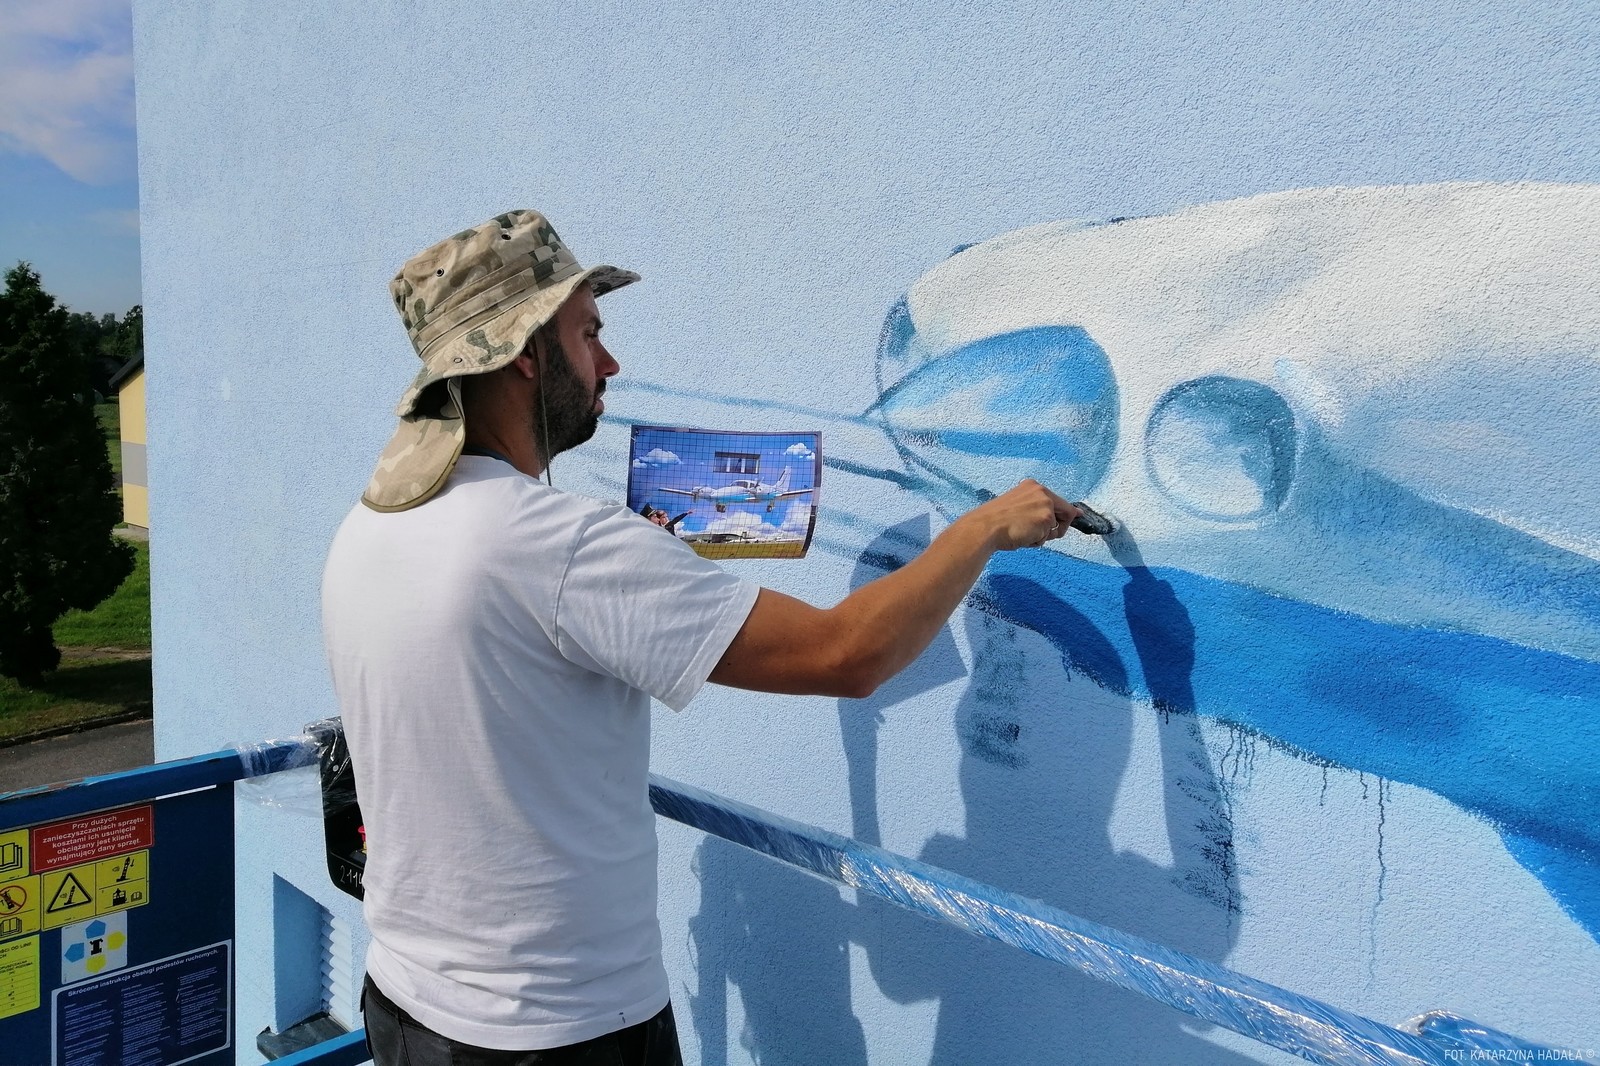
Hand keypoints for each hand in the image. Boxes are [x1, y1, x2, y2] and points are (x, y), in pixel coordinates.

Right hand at [966, 480, 1081, 551]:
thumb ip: (1034, 509)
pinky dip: (1037, 541)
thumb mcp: (1015, 507)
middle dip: (1056, 527)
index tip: (1078, 514)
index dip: (1068, 511)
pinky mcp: (1046, 518)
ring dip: (1041, 536)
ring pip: (1055, 528)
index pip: (1056, 500)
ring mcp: (1045, 504)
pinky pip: (1048, 537)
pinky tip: (1022, 536)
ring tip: (1022, 533)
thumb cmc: (995, 522)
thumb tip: (1052, 517)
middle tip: (1034, 533)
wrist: (985, 527)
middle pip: (1065, 512)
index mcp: (1031, 486)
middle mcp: (1041, 491)